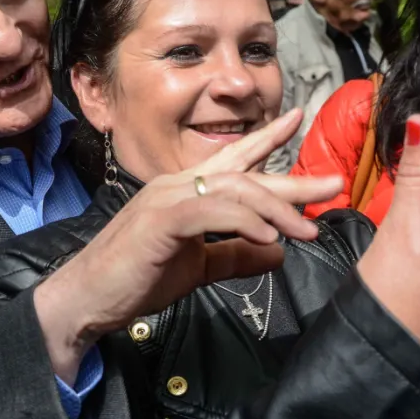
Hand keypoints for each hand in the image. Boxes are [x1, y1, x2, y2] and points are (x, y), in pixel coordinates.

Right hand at [34, 110, 342, 381]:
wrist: (87, 298)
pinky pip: (214, 212)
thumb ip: (234, 256)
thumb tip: (278, 254)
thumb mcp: (196, 267)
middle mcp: (176, 184)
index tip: (297, 120)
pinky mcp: (161, 219)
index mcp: (184, 191)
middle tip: (332, 182)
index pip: (232, 160)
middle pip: (244, 172)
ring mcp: (167, 198)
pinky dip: (246, 223)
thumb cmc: (134, 280)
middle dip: (291, 178)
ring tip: (308, 230)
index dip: (266, 140)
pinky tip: (270, 239)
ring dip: (276, 210)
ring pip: (235, 190)